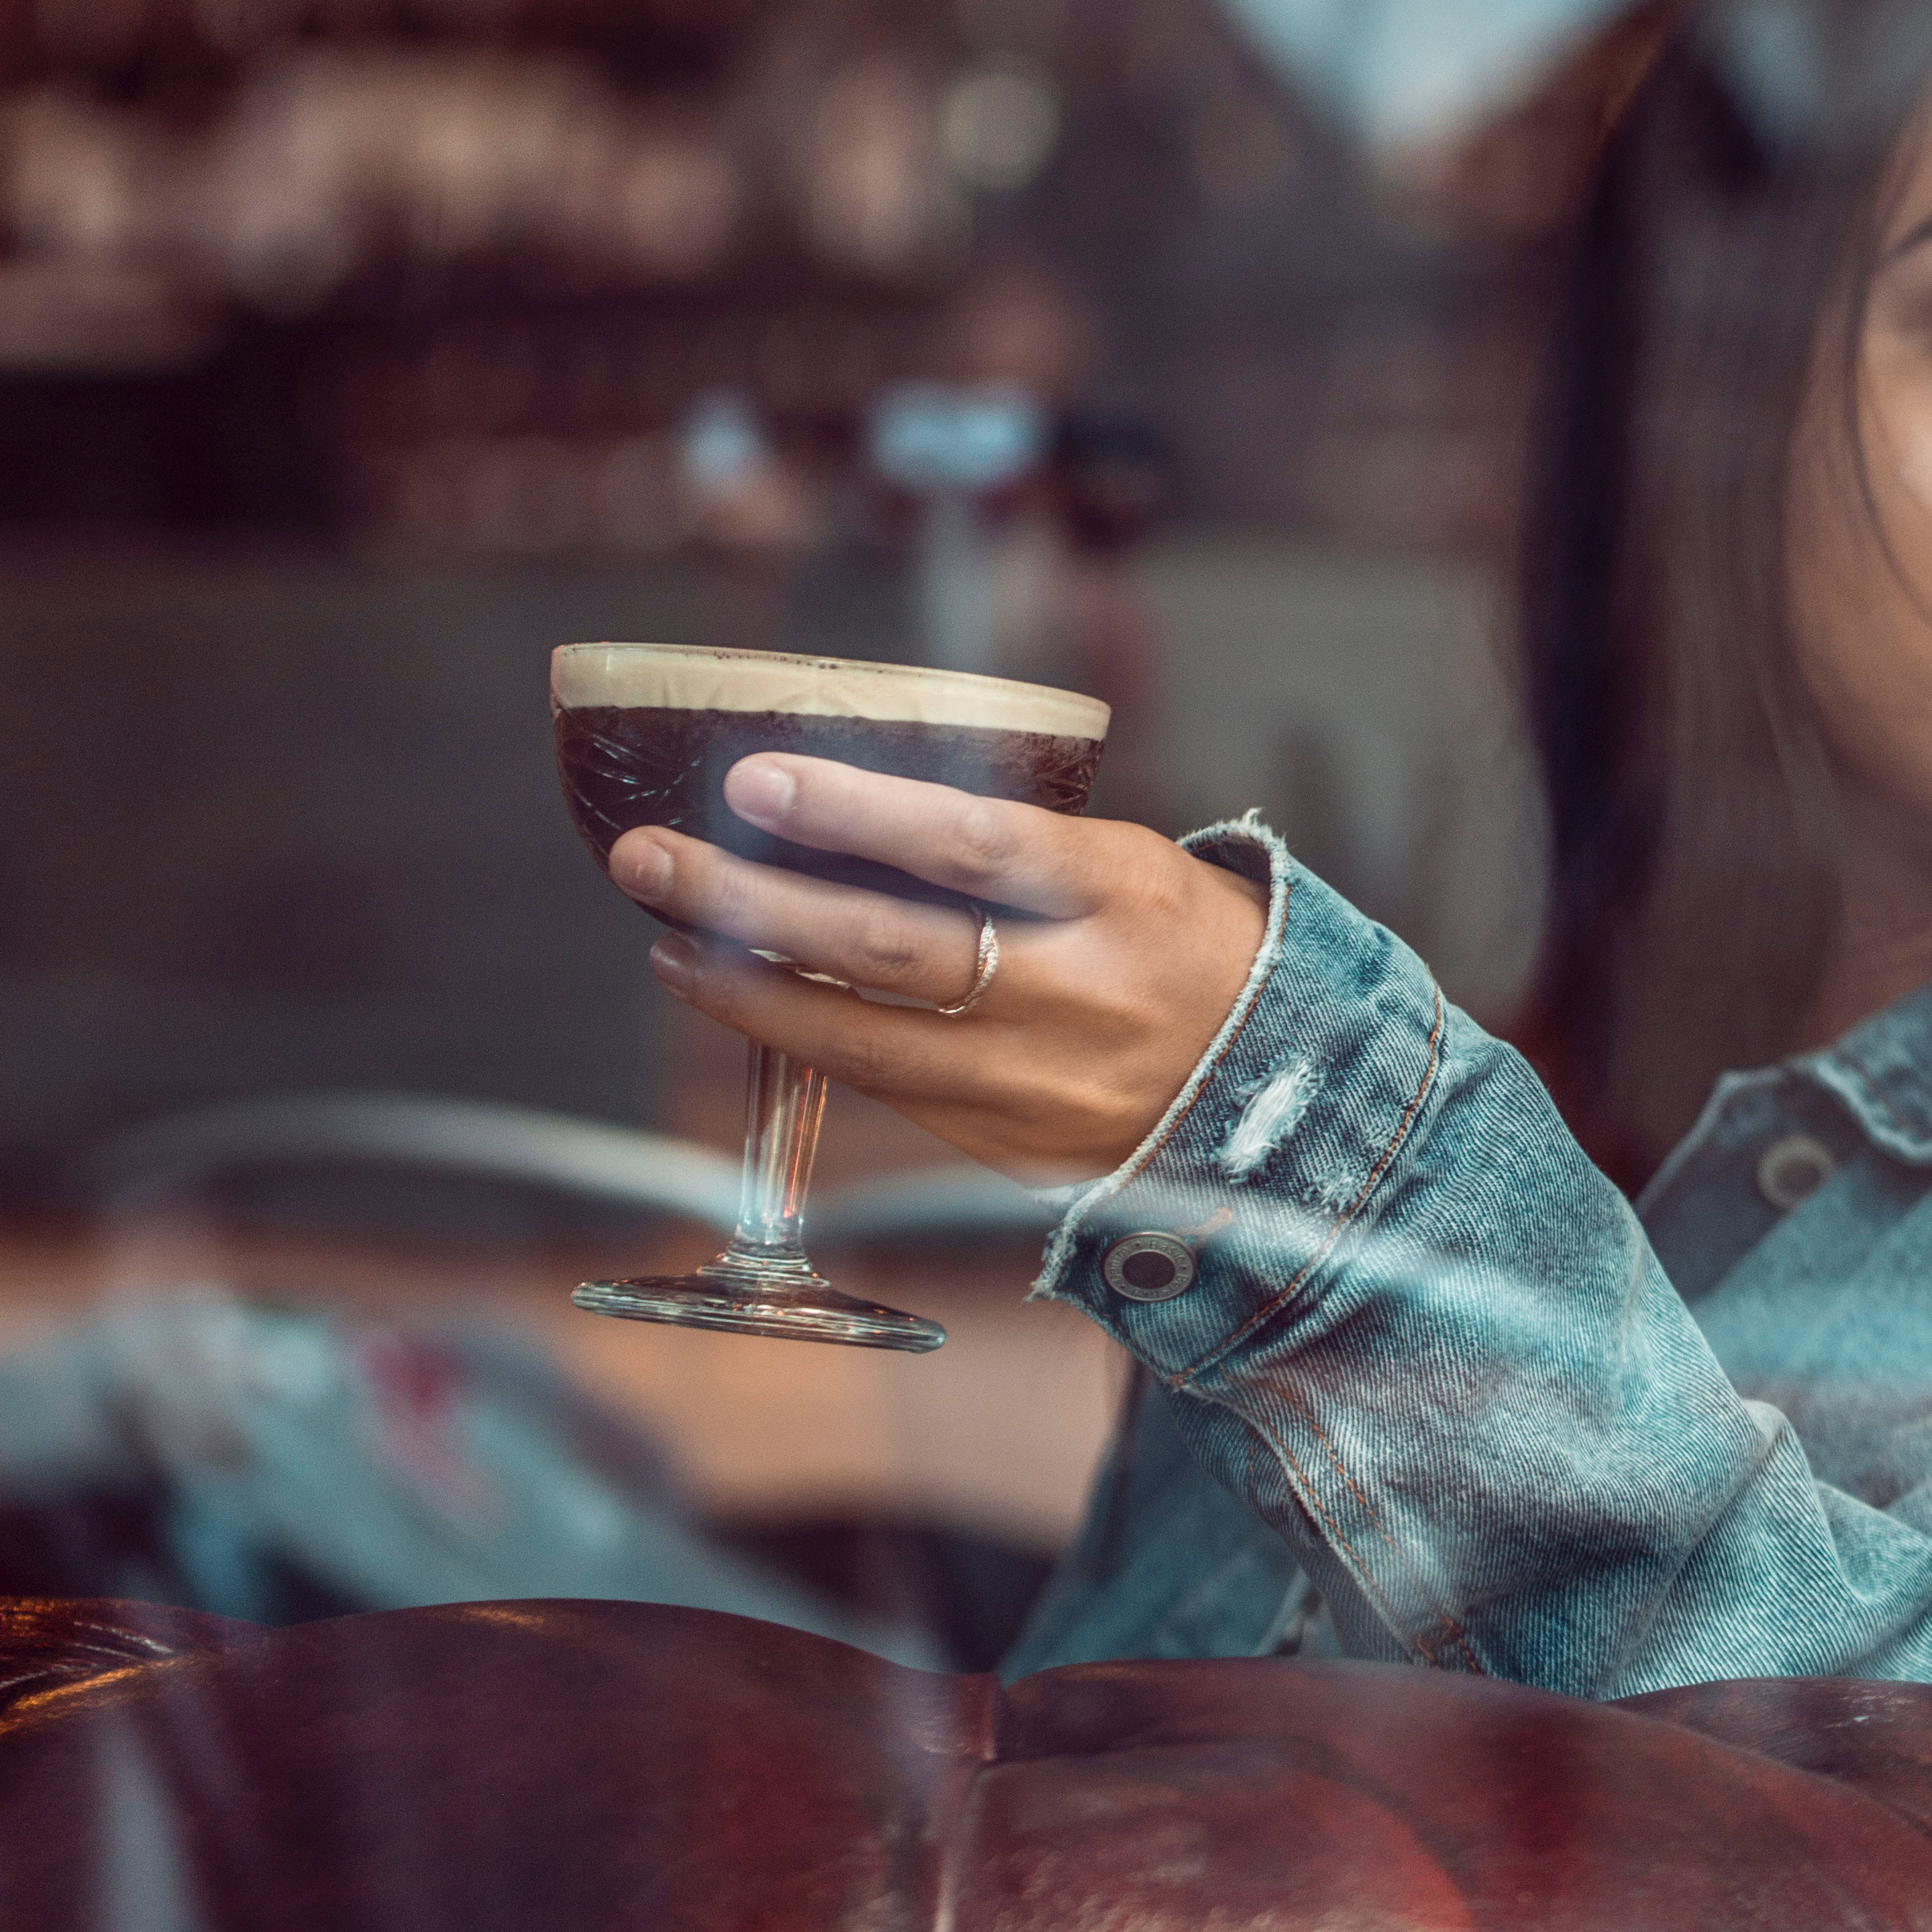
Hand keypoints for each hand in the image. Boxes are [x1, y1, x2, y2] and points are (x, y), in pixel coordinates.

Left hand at [616, 756, 1269, 1181]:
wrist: (1277, 1093)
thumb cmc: (1186, 946)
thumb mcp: (1130, 867)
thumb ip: (1012, 854)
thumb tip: (850, 819)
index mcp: (1120, 899)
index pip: (971, 846)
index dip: (857, 814)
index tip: (755, 782)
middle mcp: (1076, 999)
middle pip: (890, 950)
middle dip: (753, 902)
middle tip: (654, 858)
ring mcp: (1038, 1086)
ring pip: (862, 1039)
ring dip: (746, 987)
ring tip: (670, 937)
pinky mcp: (1007, 1149)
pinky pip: (885, 1088)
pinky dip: (803, 1039)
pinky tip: (744, 998)